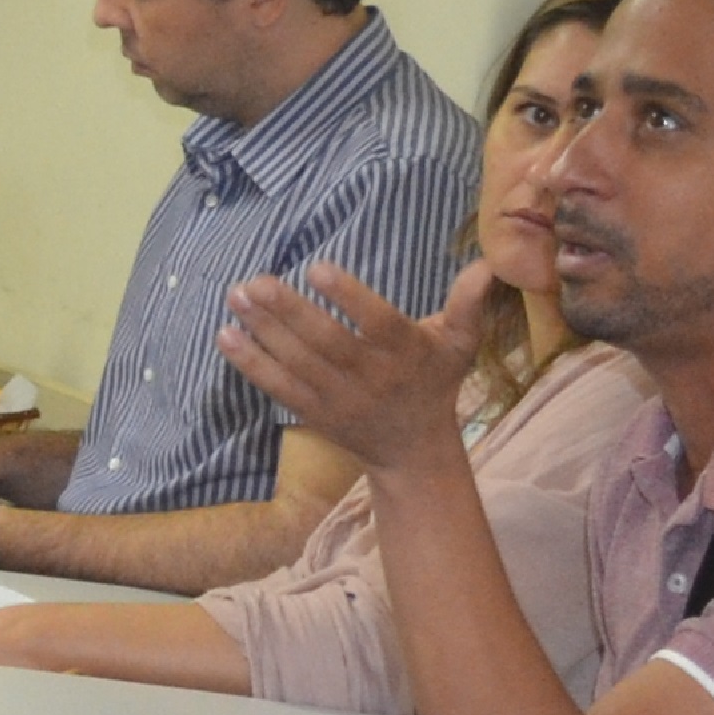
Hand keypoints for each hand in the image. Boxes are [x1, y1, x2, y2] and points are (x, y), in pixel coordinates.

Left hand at [220, 258, 491, 469]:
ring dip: (262, 331)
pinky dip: (251, 364)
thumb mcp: (460, 344)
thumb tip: (487, 263)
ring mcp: (339, 399)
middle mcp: (371, 378)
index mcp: (406, 354)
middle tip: (255, 281)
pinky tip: (226, 336)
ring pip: (298, 364)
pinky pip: (279, 388)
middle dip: (289, 312)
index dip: (347, 296)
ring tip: (235, 298)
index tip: (316, 267)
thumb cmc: (434, 383)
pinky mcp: (314, 414)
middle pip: (327, 344)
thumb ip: (469, 304)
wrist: (412, 451)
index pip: (376, 323)